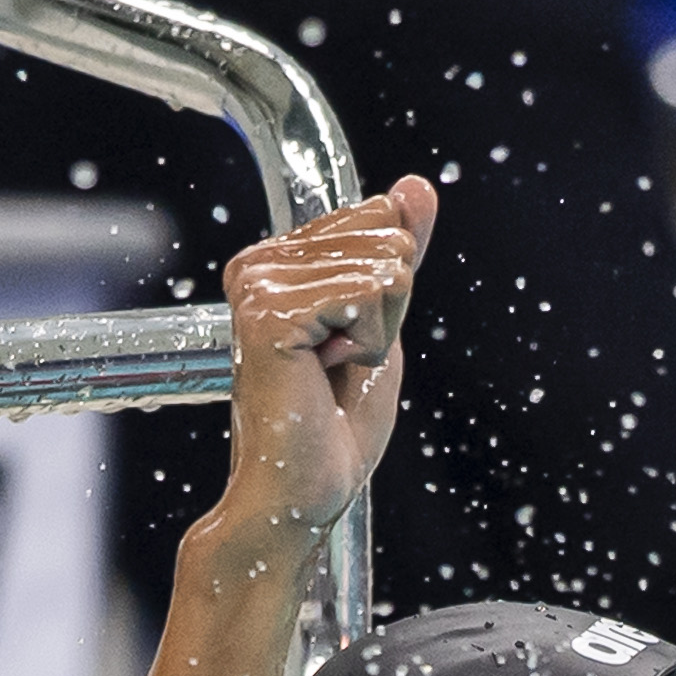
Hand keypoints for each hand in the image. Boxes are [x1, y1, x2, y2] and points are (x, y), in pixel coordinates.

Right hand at [216, 177, 433, 537]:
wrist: (303, 491)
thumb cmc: (337, 422)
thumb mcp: (385, 321)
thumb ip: (399, 251)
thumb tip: (417, 184)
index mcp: (277, 261)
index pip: (381, 222)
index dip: (389, 292)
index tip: (345, 341)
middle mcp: (258, 264)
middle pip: (389, 241)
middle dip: (388, 312)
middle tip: (339, 364)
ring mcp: (258, 286)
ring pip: (385, 270)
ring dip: (378, 335)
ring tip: (328, 373)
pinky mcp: (268, 315)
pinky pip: (368, 296)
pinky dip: (369, 346)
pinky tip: (323, 374)